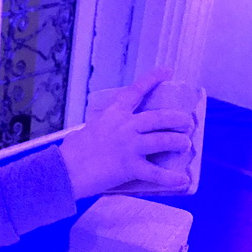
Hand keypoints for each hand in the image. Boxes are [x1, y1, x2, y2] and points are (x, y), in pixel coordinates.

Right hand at [59, 66, 194, 198]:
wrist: (64, 171)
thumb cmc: (69, 153)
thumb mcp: (84, 132)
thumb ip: (97, 130)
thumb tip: (92, 134)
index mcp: (113, 115)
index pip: (136, 92)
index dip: (153, 79)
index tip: (167, 71)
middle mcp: (125, 127)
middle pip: (159, 117)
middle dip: (176, 118)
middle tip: (187, 122)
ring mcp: (129, 146)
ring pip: (163, 140)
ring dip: (178, 142)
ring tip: (186, 144)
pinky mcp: (130, 167)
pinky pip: (156, 173)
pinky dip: (171, 178)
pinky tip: (183, 180)